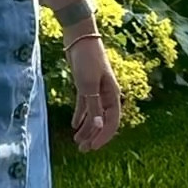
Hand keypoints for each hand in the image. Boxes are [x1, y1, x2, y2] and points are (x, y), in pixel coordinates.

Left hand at [67, 36, 121, 150]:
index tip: (93, 148)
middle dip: (93, 136)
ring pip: (93, 114)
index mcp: (113, 95)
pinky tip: (74, 125)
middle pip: (102, 120)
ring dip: (86, 128)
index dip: (103, 136)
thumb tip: (99, 126)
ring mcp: (96, 90)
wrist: (79, 37)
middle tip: (82, 150)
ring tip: (77, 141)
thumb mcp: (89, 85)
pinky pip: (85, 105)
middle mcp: (107, 94)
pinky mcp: (85, 85)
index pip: (112, 122)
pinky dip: (80, 115)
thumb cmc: (87, 59)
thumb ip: (94, 105)